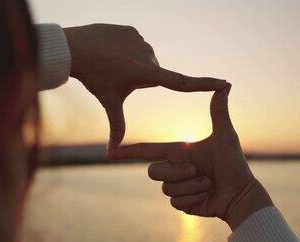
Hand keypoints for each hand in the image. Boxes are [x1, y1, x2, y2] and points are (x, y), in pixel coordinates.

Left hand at [63, 24, 226, 148]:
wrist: (74, 49)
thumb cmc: (94, 79)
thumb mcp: (109, 102)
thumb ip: (116, 126)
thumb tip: (111, 153)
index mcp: (146, 74)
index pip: (182, 83)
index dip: (204, 84)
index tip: (225, 83)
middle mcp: (149, 55)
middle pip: (153, 74)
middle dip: (140, 79)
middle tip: (117, 77)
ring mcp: (141, 40)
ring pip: (144, 59)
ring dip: (133, 65)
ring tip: (112, 64)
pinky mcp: (133, 30)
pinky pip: (135, 45)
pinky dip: (125, 51)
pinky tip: (110, 51)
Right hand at [109, 84, 272, 229]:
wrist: (240, 193)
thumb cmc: (234, 163)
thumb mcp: (225, 136)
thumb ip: (219, 112)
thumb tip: (225, 84)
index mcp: (178, 152)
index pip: (147, 150)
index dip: (128, 151)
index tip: (111, 151)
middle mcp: (174, 169)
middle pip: (153, 172)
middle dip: (175, 172)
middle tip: (195, 170)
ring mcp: (177, 188)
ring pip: (167, 189)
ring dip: (190, 186)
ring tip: (207, 182)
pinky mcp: (182, 203)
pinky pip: (176, 202)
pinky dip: (194, 198)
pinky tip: (206, 195)